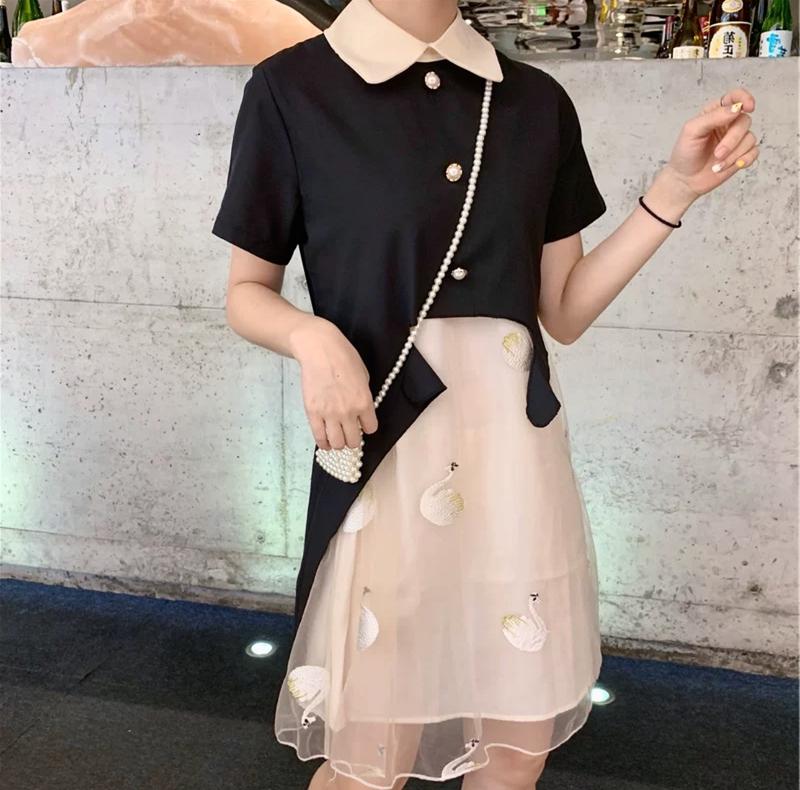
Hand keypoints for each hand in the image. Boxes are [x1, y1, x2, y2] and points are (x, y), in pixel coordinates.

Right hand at [288, 316, 378, 450]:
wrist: (319, 349)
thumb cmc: (343, 357)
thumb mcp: (363, 376)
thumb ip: (363, 397)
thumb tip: (360, 411)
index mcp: (364, 402)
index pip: (370, 429)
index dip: (366, 427)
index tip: (362, 424)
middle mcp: (348, 412)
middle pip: (353, 441)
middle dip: (352, 439)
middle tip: (348, 433)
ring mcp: (329, 414)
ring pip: (337, 443)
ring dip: (338, 443)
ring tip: (336, 438)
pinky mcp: (312, 413)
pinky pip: (319, 438)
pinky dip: (323, 443)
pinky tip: (325, 442)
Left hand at [662, 87, 758, 200]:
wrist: (684, 180)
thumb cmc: (685, 153)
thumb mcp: (691, 131)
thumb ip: (712, 117)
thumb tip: (735, 109)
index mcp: (716, 113)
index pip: (735, 97)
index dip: (745, 98)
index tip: (748, 107)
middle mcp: (729, 123)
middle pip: (744, 121)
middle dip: (732, 140)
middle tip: (717, 154)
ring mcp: (736, 139)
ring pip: (750, 138)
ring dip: (733, 154)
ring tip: (717, 164)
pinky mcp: (742, 154)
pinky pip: (754, 152)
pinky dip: (742, 160)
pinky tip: (727, 166)